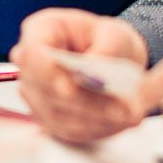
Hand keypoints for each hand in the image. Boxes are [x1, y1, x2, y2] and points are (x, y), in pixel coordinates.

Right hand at [9, 8, 147, 144]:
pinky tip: (121, 123)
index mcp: (41, 31)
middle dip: (86, 103)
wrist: (113, 60)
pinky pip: (68, 130)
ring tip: (131, 115)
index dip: (48, 74)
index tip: (72, 89)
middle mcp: (31, 65)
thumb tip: (93, 69)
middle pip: (46, 90)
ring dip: (96, 119)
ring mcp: (36, 95)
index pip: (32, 54)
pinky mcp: (48, 120)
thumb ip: (105, 49)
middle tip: (124, 109)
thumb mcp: (115, 34)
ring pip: (59, 115)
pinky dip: (97, 129)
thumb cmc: (108, 40)